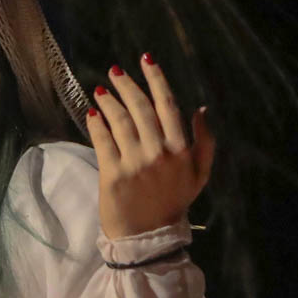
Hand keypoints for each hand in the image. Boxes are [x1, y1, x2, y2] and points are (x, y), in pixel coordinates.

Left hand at [86, 54, 215, 239]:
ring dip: (109, 101)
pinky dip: (96, 123)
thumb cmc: (173, 202)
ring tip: (101, 90)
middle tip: (115, 71)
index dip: (156, 79)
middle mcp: (159, 152)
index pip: (167, 105)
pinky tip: (92, 113)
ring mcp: (135, 163)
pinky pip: (103, 141)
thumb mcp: (199, 175)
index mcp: (181, 149)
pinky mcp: (113, 174)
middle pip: (140, 108)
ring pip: (120, 121)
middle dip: (127, 85)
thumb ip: (204, 142)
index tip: (146, 59)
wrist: (148, 237)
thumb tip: (200, 109)